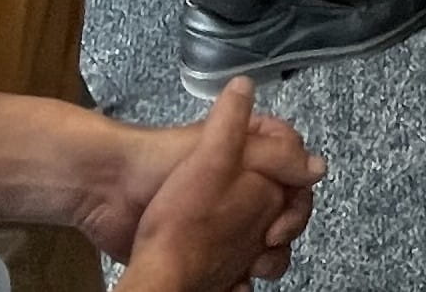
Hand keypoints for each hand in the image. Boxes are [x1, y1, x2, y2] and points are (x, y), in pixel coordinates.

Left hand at [119, 79, 324, 289]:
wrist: (106, 192)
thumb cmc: (157, 162)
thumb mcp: (223, 147)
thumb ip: (276, 154)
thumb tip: (319, 168)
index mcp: (248, 149)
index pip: (295, 172)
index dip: (296, 195)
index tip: (282, 215)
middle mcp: (240, 180)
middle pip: (285, 208)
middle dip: (282, 229)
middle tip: (267, 243)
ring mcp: (223, 214)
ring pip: (266, 240)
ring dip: (267, 256)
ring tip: (252, 265)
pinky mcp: (205, 243)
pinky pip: (238, 262)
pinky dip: (241, 274)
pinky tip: (235, 280)